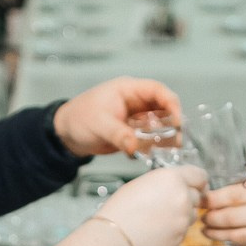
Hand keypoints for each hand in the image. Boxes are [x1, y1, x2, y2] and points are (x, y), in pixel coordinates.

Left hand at [52, 78, 180, 156]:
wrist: (66, 134)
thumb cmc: (79, 119)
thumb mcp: (99, 125)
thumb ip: (118, 135)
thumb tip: (133, 147)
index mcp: (128, 90)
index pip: (157, 91)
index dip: (171, 103)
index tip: (178, 120)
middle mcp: (136, 102)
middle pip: (164, 108)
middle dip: (173, 123)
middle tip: (178, 139)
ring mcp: (136, 118)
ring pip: (160, 124)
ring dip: (167, 136)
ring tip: (172, 149)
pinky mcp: (134, 133)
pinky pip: (151, 138)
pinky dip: (156, 146)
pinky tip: (156, 155)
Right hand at [89, 165, 206, 245]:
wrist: (114, 236)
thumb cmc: (122, 209)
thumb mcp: (144, 182)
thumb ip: (167, 182)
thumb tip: (180, 185)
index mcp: (173, 178)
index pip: (201, 176)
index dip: (200, 182)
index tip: (199, 186)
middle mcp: (182, 197)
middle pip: (198, 196)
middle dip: (188, 199)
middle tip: (169, 204)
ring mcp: (183, 219)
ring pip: (193, 215)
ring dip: (183, 215)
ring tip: (160, 217)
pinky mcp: (180, 236)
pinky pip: (184, 230)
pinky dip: (175, 230)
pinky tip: (157, 228)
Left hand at [200, 182, 245, 245]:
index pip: (235, 196)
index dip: (215, 197)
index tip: (203, 197)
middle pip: (232, 218)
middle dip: (212, 217)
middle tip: (200, 214)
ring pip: (237, 236)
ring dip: (217, 234)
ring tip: (205, 230)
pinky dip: (233, 242)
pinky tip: (224, 238)